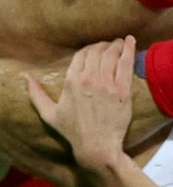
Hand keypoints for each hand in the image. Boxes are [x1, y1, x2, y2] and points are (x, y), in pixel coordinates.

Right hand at [27, 37, 136, 172]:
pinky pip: (126, 63)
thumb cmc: (72, 130)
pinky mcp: (123, 89)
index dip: (90, 48)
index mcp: (71, 82)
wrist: (96, 145)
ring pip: (112, 54)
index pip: (82, 54)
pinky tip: (131, 41)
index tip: (95, 48)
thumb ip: (37, 94)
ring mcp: (107, 83)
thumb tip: (27, 78)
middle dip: (104, 45)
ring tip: (120, 42)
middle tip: (109, 45)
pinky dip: (129, 49)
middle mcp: (89, 79)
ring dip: (116, 45)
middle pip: (98, 51)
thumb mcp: (49, 114)